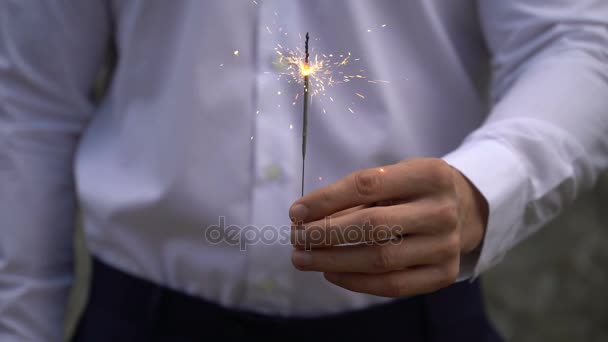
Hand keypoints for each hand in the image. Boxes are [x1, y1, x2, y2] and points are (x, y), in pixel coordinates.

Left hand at [289, 158, 487, 296]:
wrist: (467, 210)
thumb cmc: (417, 190)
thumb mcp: (397, 175)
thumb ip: (358, 193)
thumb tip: (306, 216)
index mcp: (429, 174)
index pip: (366, 186)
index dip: (326, 200)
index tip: (296, 212)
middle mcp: (441, 210)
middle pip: (372, 226)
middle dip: (324, 234)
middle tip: (296, 238)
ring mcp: (445, 245)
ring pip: (380, 259)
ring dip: (333, 261)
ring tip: (304, 258)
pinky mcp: (443, 273)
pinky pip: (393, 285)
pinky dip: (356, 282)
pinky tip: (331, 273)